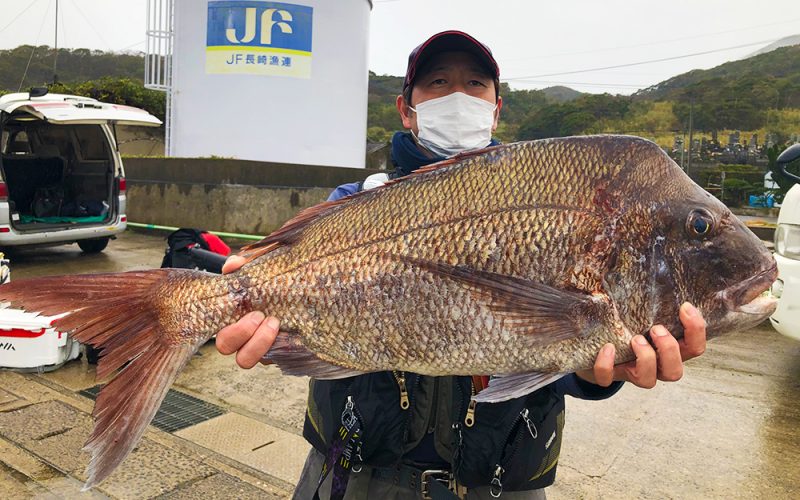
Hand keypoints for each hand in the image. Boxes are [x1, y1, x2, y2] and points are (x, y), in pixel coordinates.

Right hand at [215, 255, 280, 368]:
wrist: (300, 297)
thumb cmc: (270, 286)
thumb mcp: (256, 273)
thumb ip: (242, 266)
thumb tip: (233, 265)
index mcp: (229, 317)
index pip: (212, 324)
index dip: (217, 313)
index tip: (237, 300)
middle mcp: (239, 337)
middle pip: (225, 346)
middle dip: (240, 331)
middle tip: (259, 315)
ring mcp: (256, 349)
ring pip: (244, 360)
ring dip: (258, 343)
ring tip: (274, 322)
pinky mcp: (276, 354)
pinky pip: (271, 358)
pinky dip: (279, 345)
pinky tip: (289, 330)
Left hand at [576, 302, 706, 388]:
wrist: (595, 349)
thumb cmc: (627, 327)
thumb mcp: (641, 314)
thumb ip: (650, 300)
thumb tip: (651, 262)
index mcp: (669, 351)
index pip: (695, 348)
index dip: (696, 330)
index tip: (684, 306)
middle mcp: (655, 366)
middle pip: (676, 371)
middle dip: (669, 349)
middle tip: (656, 328)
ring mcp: (632, 373)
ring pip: (649, 380)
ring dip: (645, 358)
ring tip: (635, 338)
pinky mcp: (608, 376)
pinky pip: (608, 378)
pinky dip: (607, 364)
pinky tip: (607, 347)